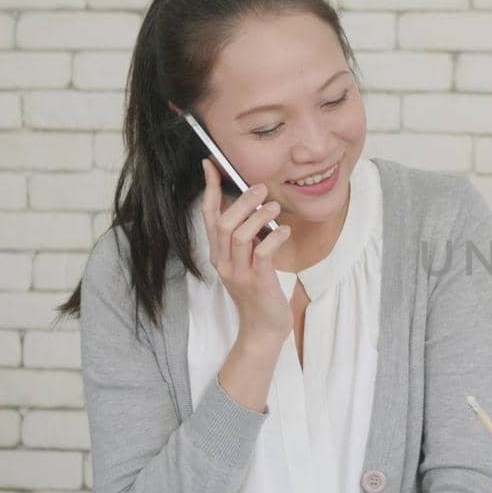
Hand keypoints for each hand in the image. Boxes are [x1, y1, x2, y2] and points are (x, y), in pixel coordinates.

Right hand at [201, 159, 291, 346]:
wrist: (264, 327)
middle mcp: (223, 262)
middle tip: (260, 188)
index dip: (208, 189)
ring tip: (274, 207)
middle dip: (241, 201)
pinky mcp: (257, 281)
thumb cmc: (259, 290)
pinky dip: (274, 237)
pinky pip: (262, 253)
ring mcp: (238, 273)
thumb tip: (255, 204)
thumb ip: (247, 236)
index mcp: (218, 253)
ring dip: (258, 216)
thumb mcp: (247, 259)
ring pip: (239, 235)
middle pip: (223, 223)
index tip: (212, 165)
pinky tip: (284, 230)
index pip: (207, 216)